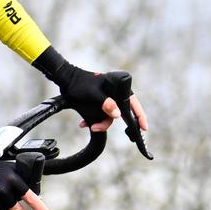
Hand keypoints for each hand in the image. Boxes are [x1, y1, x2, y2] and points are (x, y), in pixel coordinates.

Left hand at [35, 49, 150, 134]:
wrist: (66, 79)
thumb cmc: (80, 83)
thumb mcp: (93, 94)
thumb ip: (106, 103)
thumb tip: (118, 115)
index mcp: (118, 89)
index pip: (133, 103)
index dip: (140, 116)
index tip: (144, 127)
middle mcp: (114, 95)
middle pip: (121, 113)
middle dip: (111, 123)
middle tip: (110, 130)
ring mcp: (107, 99)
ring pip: (109, 116)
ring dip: (99, 123)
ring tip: (88, 125)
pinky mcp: (99, 103)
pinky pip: (100, 115)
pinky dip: (94, 120)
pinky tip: (83, 123)